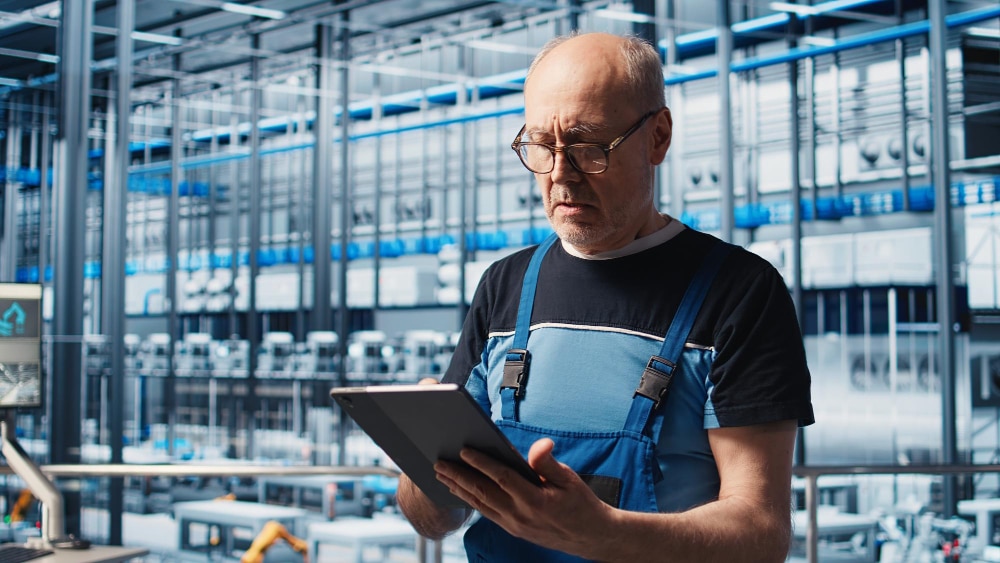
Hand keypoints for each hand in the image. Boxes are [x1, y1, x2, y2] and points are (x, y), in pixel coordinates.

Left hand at [435, 437, 613, 556]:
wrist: (589, 537)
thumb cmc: (581, 504)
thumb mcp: (570, 479)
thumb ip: (548, 463)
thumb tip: (539, 445)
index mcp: (535, 500)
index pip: (502, 477)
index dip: (482, 463)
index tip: (464, 450)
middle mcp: (520, 515)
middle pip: (483, 492)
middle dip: (458, 476)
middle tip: (439, 463)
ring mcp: (514, 525)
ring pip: (480, 504)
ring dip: (459, 489)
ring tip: (441, 475)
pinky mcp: (513, 530)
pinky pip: (486, 513)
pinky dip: (471, 501)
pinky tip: (460, 491)